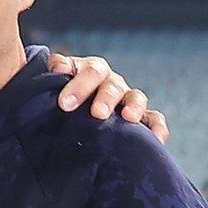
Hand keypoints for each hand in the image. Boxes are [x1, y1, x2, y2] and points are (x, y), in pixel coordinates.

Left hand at [48, 53, 169, 143]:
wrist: (67, 108)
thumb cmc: (57, 94)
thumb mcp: (50, 81)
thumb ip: (53, 71)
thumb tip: (56, 68)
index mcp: (89, 70)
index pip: (88, 71)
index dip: (78, 85)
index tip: (64, 104)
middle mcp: (110, 82)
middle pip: (112, 85)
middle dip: (104, 98)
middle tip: (96, 114)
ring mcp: (126, 98)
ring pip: (136, 97)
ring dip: (134, 106)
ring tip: (128, 118)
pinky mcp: (139, 117)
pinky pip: (153, 118)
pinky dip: (156, 126)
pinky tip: (156, 139)